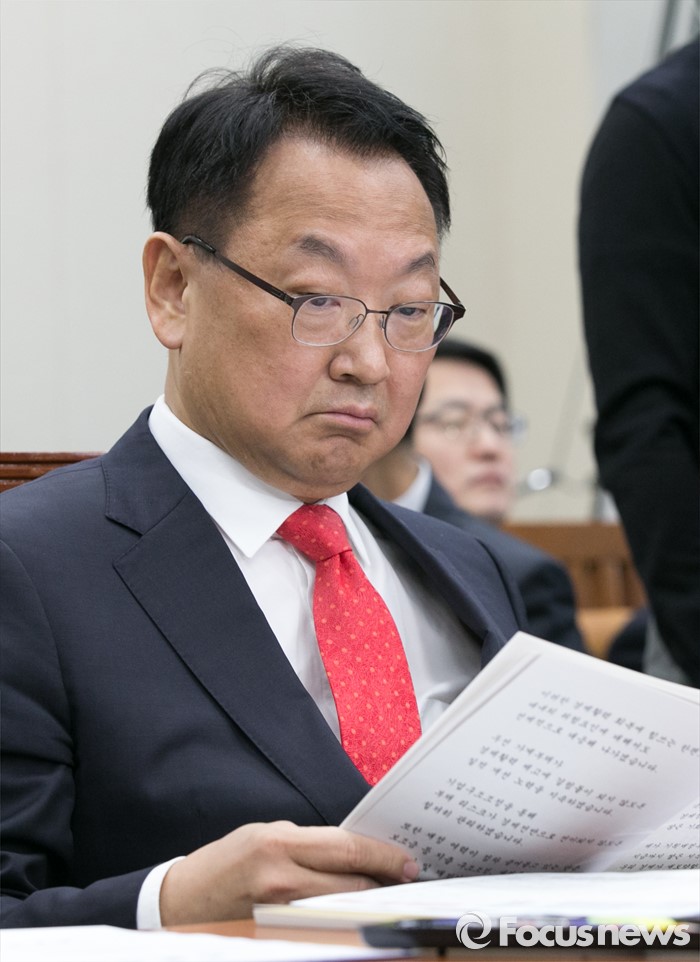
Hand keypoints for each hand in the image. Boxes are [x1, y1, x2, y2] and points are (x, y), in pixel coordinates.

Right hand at [159, 820, 419, 924]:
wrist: (181, 902)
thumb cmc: (225, 862)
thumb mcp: (264, 835)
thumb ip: (307, 842)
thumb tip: (352, 850)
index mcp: (279, 846)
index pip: (348, 848)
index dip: (384, 855)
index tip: (407, 861)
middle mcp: (281, 882)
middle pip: (352, 883)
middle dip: (384, 881)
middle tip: (406, 880)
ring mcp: (280, 916)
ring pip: (344, 909)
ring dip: (368, 902)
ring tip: (385, 895)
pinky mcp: (278, 937)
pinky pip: (324, 927)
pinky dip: (344, 920)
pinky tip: (355, 914)